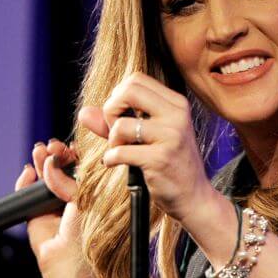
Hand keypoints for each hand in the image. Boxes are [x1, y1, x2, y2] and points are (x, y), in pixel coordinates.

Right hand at [17, 139, 88, 277]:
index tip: (71, 145)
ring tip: (41, 152)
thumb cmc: (95, 242)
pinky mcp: (36, 219)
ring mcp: (55, 210)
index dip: (76, 155)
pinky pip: (27, 195)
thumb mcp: (89, 203)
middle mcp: (75, 202)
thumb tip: (56, 159)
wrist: (77, 275)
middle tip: (53, 147)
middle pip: (62, 170)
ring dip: (41, 163)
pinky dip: (25, 181)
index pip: (85, 169)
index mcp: (96, 198)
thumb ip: (72, 180)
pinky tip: (29, 172)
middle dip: (56, 155)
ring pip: (44, 179)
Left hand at [80, 71, 218, 223]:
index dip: (118, 96)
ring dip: (112, 140)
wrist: (194, 197)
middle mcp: (177, 115)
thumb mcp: (145, 136)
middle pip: (128, 91)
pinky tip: (116, 163)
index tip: (119, 116)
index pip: (136, 80)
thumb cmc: (167, 164)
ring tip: (119, 151)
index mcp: (176, 103)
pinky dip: (110, 159)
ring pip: (121, 124)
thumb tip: (83, 112)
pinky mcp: (161, 159)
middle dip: (111, 110)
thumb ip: (113, 122)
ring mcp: (171, 136)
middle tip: (115, 131)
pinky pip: (121, 152)